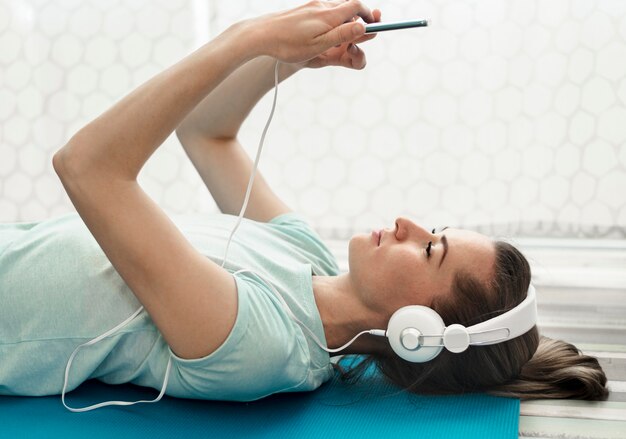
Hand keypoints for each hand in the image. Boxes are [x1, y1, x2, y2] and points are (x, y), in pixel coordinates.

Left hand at [253, 0, 376, 63]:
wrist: (261, 34)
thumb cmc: (288, 45)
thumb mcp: (318, 46)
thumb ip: (342, 35)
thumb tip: (364, 26)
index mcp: (329, 15)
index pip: (357, 6)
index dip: (369, 15)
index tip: (375, 26)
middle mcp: (322, 6)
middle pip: (349, 6)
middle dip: (359, 19)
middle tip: (363, 33)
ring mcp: (312, 6)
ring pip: (337, 9)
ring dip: (346, 21)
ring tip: (344, 38)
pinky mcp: (304, 9)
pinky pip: (325, 12)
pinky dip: (332, 21)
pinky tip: (325, 34)